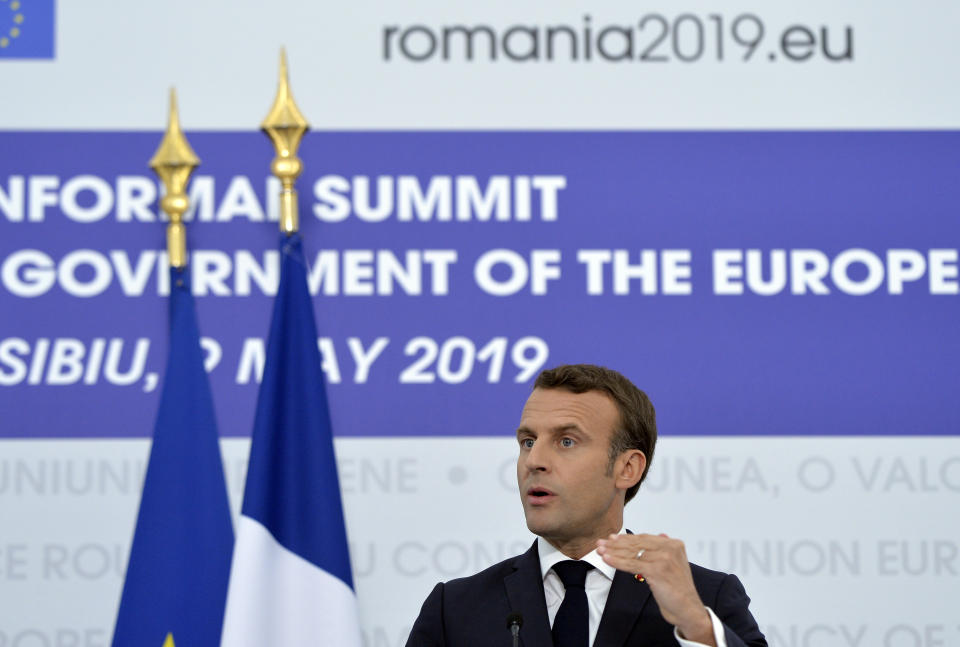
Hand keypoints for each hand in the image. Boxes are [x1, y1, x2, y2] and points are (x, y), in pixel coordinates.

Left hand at [596, 533, 714, 645]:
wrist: (688, 610)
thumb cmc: (679, 590)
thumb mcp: (675, 564)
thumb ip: (666, 549)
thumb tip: (660, 535)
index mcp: (675, 544)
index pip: (645, 538)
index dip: (626, 538)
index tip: (612, 538)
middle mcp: (670, 548)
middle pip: (637, 544)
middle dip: (616, 544)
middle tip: (601, 543)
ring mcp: (664, 559)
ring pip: (633, 553)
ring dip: (613, 552)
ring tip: (600, 551)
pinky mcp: (656, 570)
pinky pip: (632, 564)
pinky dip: (617, 562)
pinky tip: (607, 559)